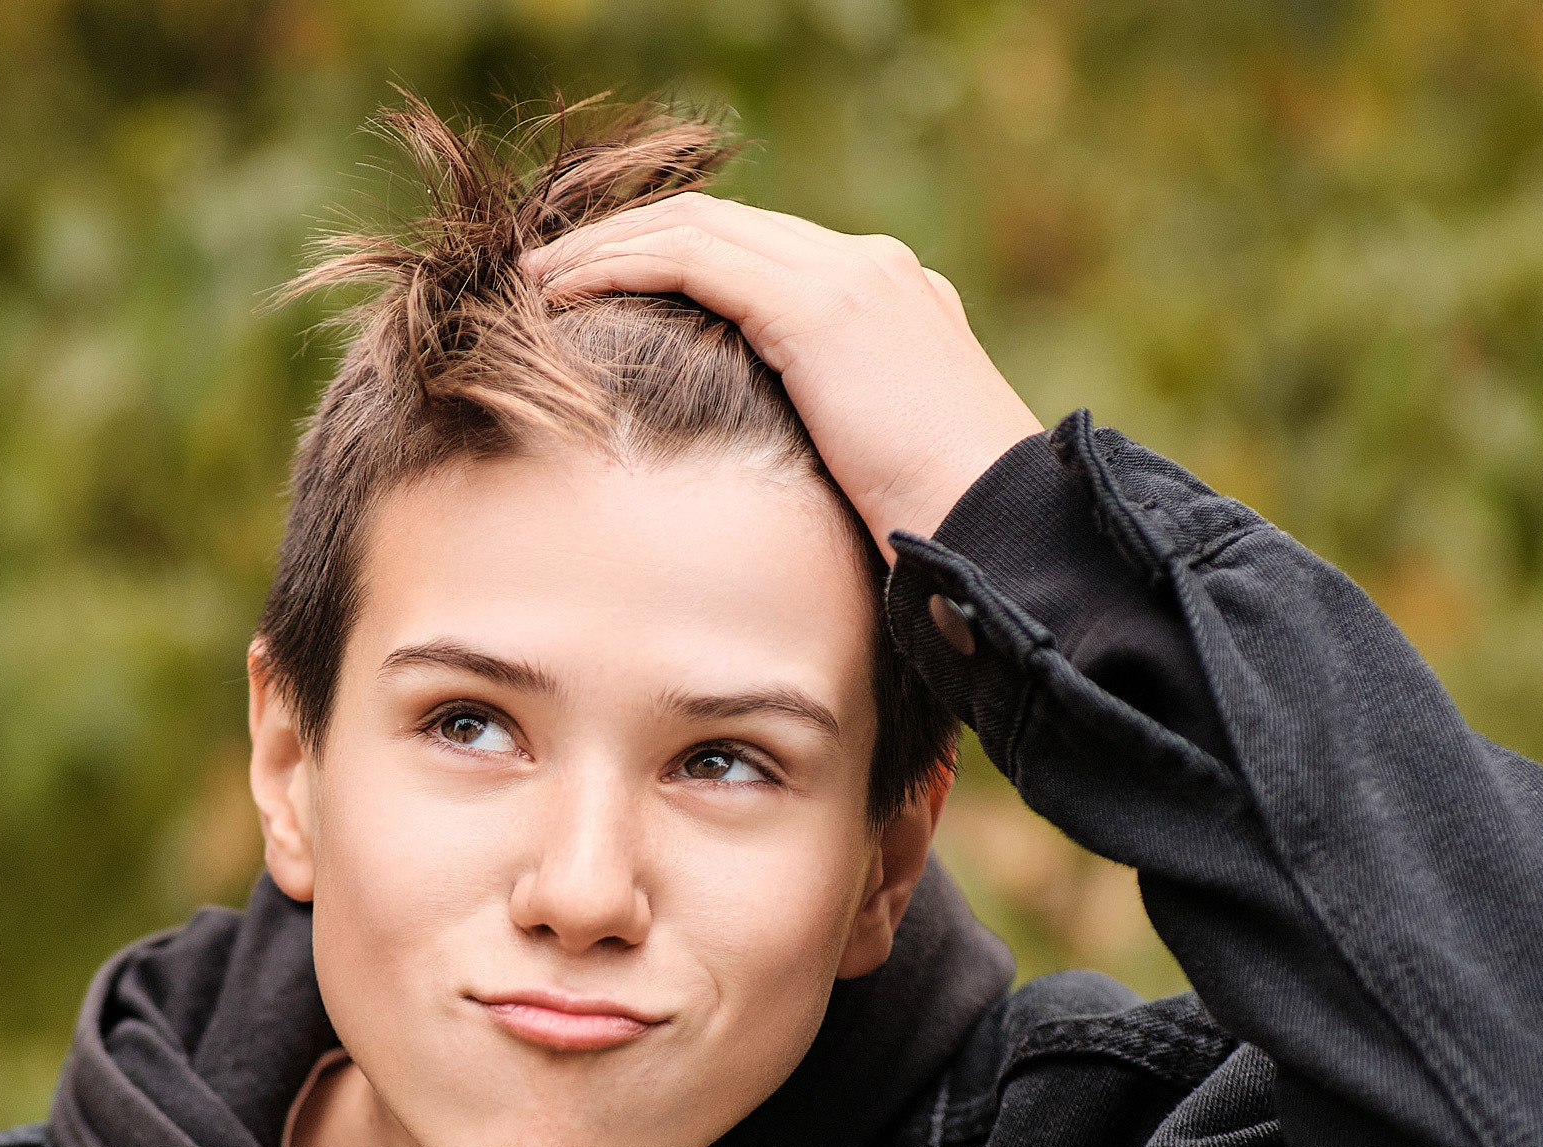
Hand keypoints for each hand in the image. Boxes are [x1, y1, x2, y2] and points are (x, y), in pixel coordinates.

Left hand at [522, 194, 1043, 561]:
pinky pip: (692, 260)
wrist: (1002, 528)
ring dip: (607, 247)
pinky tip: (565, 294)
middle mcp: (869, 266)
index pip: (759, 251)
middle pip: (719, 222)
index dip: (671, 257)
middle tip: (551, 270)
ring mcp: (848, 276)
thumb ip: (823, 434)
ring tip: (540, 279)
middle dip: (627, 237)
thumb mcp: (872, 465)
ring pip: (695, 228)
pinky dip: (621, 265)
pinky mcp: (818, 306)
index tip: (603, 288)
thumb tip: (763, 473)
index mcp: (889, 295)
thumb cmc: (940, 528)